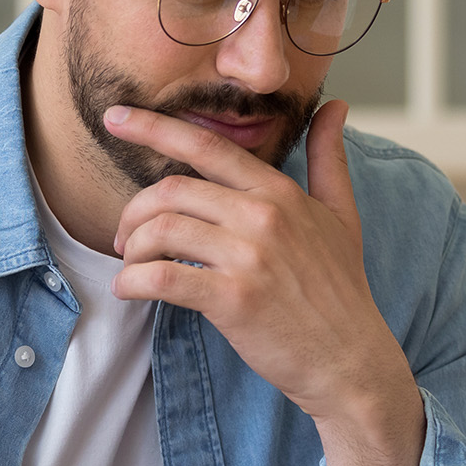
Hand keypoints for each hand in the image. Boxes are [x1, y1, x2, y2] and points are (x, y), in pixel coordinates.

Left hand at [104, 100, 424, 465]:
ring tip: (131, 266)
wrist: (350, 360)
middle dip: (134, 212)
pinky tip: (128, 290)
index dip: (154, 128)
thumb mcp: (343, 215)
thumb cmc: (341, 290)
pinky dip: (133, 282)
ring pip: (161, 231)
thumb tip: (336, 106)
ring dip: (131, 248)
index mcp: (279, 193)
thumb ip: (329, 158)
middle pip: (170, 191)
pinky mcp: (232, 299)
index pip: (207, 147)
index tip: (115, 118)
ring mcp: (248, 257)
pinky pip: (162, 278)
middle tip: (125, 237)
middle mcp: (262, 217)